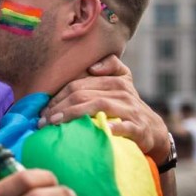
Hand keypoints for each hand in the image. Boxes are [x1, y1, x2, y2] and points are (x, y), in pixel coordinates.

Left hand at [39, 54, 169, 164]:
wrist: (153, 130)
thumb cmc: (127, 105)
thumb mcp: (122, 81)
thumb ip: (110, 66)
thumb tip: (93, 66)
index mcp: (114, 80)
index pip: (78, 85)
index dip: (57, 96)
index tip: (43, 110)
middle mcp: (122, 91)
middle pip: (83, 94)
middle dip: (59, 107)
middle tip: (43, 121)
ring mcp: (130, 109)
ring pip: (98, 106)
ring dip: (74, 114)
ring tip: (56, 124)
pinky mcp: (138, 128)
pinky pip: (123, 126)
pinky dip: (110, 127)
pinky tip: (97, 130)